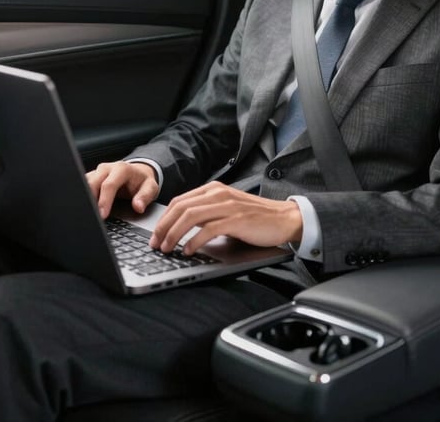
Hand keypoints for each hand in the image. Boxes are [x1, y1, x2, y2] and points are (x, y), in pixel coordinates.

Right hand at [86, 161, 158, 217]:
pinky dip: (82, 197)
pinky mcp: (92, 176)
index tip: (102, 215)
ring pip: (85, 183)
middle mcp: (107, 168)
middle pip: (92, 183)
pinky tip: (85, 208)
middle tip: (92, 217)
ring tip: (87, 214)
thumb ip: (145, 196)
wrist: (138, 173)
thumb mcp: (150, 188)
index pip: (109, 185)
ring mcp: (97, 171)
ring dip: (84, 198)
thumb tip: (138, 207)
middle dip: (90, 201)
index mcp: (122, 169)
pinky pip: (82, 185)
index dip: (104, 201)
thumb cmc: (142, 182)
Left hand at [150, 181, 302, 254]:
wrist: (284, 218)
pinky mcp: (237, 219)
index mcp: (213, 189)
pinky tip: (188, 250)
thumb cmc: (255, 217)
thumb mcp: (227, 208)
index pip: (180, 201)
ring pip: (190, 217)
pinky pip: (208, 229)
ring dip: (174, 234)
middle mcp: (218, 193)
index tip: (155, 234)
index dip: (164, 218)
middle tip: (155, 244)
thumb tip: (181, 227)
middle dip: (163, 227)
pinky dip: (194, 241)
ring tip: (167, 248)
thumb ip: (207, 212)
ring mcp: (227, 205)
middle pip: (181, 208)